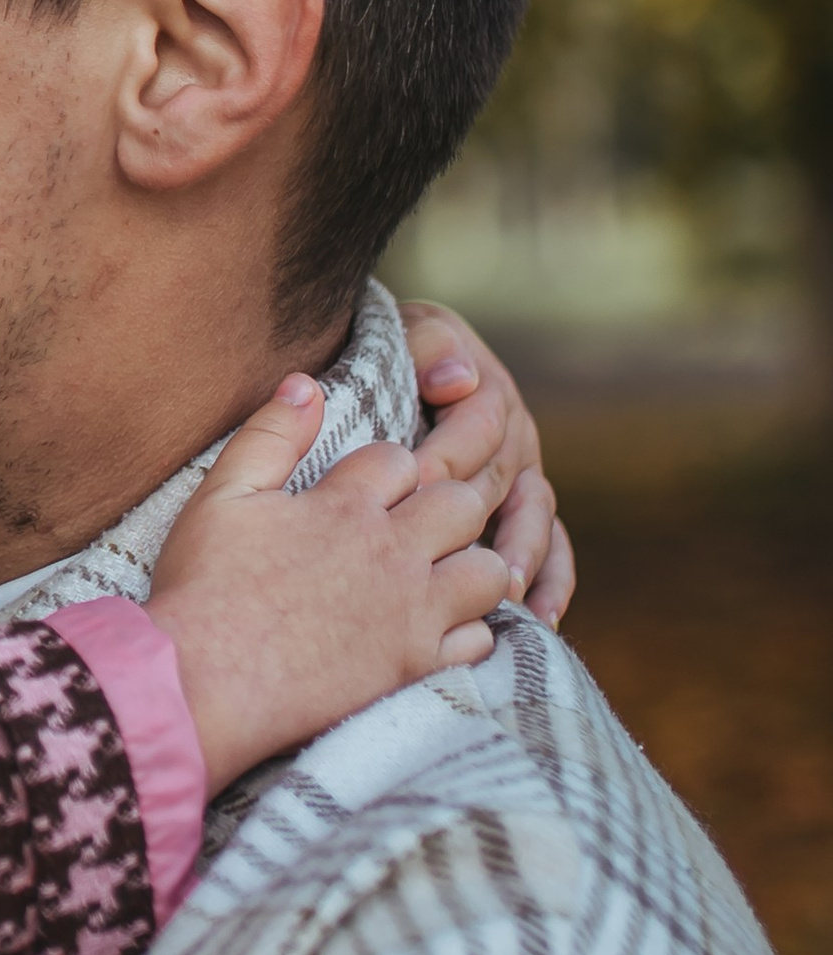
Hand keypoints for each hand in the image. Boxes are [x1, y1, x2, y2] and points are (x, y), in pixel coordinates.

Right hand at [147, 375, 515, 792]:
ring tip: (440, 572)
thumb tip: (306, 383)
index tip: (368, 490)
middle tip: (418, 523)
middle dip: (446, 504)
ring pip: (485, 569)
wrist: (201, 685)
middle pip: (461, 504)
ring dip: (470, 564)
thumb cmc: (202, 590)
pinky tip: (438, 628)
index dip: (387, 470)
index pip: (400, 460)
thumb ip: (269, 436)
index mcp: (345, 505)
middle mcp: (391, 552)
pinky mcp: (415, 665)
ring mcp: (411, 612)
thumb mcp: (221, 498)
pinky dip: (467, 630)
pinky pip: (477, 639)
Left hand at [400, 299, 573, 628]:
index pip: (476, 426)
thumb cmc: (400, 354)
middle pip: (500, 481)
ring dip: (522, 559)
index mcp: (486, 393)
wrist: (409, 366)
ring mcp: (525, 478)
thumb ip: (431, 348)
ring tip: (505, 596)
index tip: (408, 488)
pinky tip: (541, 621)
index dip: (443, 456)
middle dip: (475, 521)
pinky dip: (552, 584)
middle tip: (449, 562)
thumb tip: (458, 379)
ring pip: (533, 521)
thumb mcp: (411, 333)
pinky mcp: (529, 513)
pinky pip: (553, 549)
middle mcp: (514, 437)